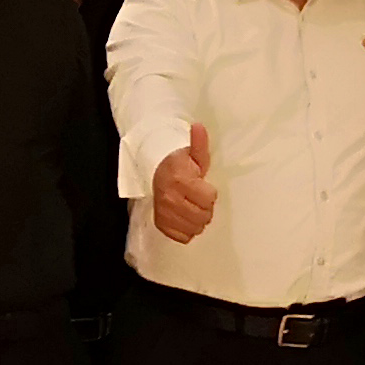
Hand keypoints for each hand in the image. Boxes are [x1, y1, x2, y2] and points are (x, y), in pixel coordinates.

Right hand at [152, 123, 216, 244]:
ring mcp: (165, 214)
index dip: (209, 193)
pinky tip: (183, 216)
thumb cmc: (179, 165)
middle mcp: (171, 199)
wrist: (155, 173)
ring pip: (195, 228)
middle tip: (197, 197)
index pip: (210, 199)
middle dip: (205, 207)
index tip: (202, 186)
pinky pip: (184, 237)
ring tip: (191, 206)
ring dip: (197, 219)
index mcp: (181, 181)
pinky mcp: (162, 225)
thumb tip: (199, 127)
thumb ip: (199, 143)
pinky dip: (186, 229)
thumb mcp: (193, 154)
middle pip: (204, 216)